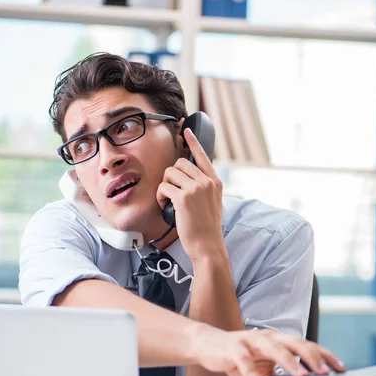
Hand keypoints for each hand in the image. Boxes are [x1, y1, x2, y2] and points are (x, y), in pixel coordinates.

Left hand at [156, 128, 224, 260]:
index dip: (192, 142)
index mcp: (215, 182)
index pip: (203, 156)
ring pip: (169, 173)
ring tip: (168, 201)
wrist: (208, 245)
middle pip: (180, 163)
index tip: (185, 130)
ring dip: (164, 186)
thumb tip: (189, 177)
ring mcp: (196, 189)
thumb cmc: (207, 228)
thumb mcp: (213, 203)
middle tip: (171, 191)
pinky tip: (165, 206)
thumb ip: (205, 188)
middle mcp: (207, 182)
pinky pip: (164, 187)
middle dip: (170, 176)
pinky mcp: (183, 198)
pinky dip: (160, 197)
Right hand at [194, 325, 345, 375]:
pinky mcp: (233, 348)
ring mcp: (251, 340)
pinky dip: (252, 372)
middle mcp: (268, 337)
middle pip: (295, 343)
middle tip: (325, 373)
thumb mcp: (263, 368)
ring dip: (288, 362)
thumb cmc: (239, 358)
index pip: (307, 346)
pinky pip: (244, 360)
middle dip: (312, 357)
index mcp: (279, 341)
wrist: (208, 345)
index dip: (324, 356)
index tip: (340, 369)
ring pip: (274, 348)